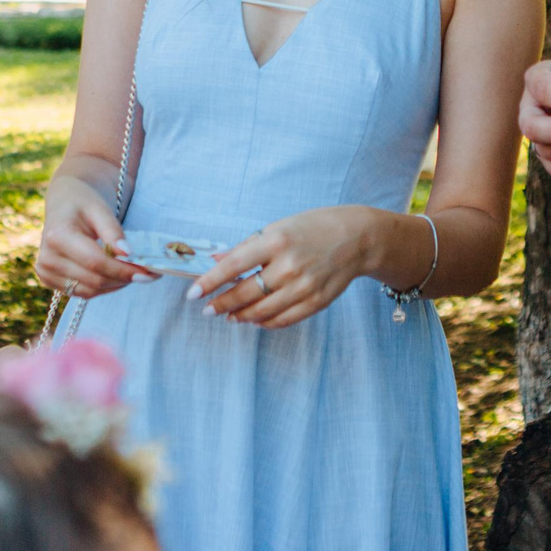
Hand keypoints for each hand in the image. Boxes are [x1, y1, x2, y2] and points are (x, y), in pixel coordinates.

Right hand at [34, 174, 152, 298]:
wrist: (63, 203)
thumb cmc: (83, 202)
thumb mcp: (100, 209)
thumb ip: (112, 231)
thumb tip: (128, 254)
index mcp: (57, 236)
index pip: (95, 262)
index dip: (123, 270)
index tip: (148, 272)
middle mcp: (47, 258)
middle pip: (94, 280)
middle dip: (124, 279)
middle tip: (148, 274)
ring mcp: (46, 272)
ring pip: (90, 291)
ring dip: (116, 285)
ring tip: (134, 273)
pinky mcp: (49, 281)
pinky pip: (83, 292)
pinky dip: (104, 287)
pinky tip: (117, 276)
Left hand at [189, 206, 381, 329]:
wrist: (357, 238)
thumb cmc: (312, 229)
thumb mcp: (277, 228)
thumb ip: (246, 247)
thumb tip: (215, 261)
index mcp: (276, 241)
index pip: (233, 265)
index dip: (209, 282)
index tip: (192, 295)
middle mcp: (289, 265)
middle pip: (246, 293)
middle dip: (221, 304)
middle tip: (208, 310)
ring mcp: (304, 286)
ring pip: (262, 312)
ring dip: (240, 316)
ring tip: (229, 315)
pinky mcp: (316, 302)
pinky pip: (283, 320)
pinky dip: (264, 322)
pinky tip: (254, 319)